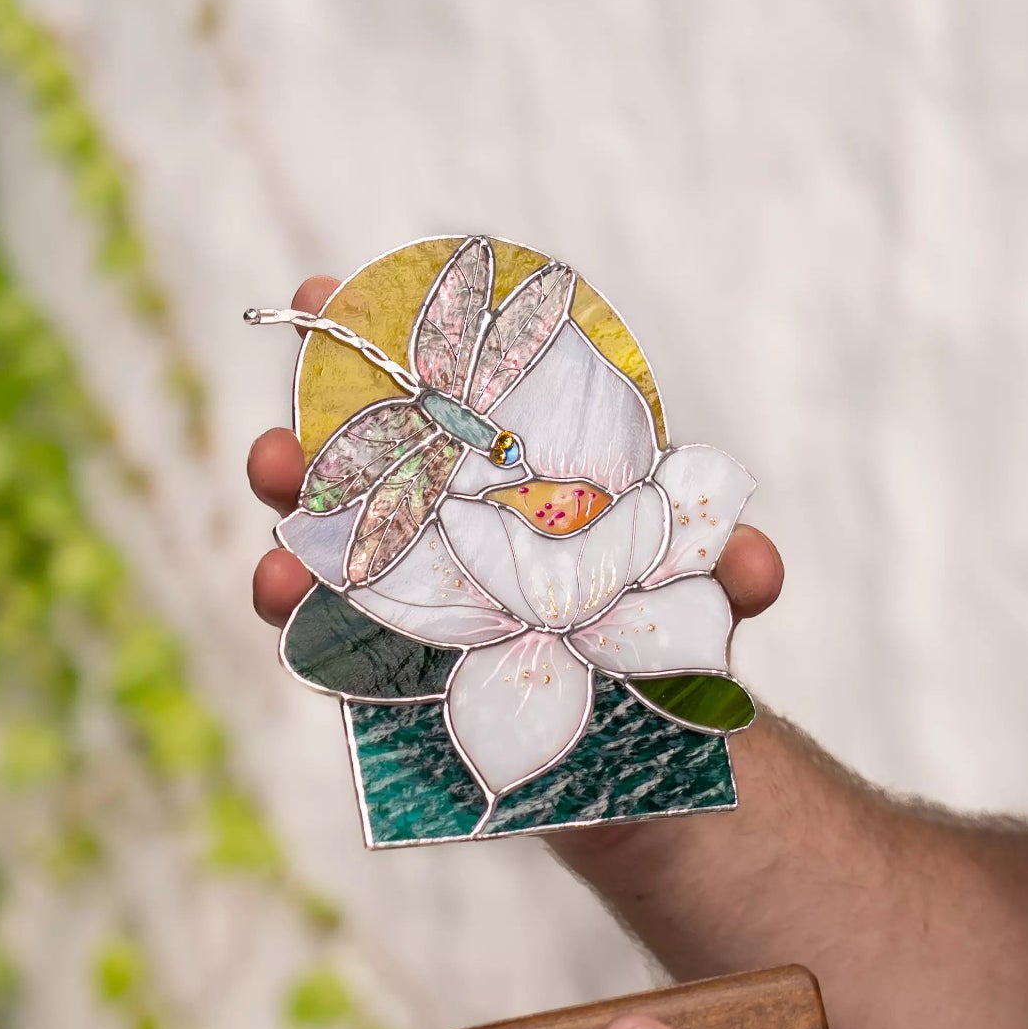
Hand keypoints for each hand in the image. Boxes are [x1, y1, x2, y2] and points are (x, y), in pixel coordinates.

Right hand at [244, 275, 785, 624]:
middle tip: (279, 419)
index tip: (328, 288)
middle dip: (309, 420)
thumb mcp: (705, 589)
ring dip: (289, 513)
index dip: (384, 329)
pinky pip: (327, 631)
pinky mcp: (388, 664)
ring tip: (271, 507)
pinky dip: (299, 614)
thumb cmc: (664, 627)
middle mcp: (451, 508)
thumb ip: (732, 568)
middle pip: (365, 447)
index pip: (443, 378)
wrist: (641, 740)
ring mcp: (411, 584)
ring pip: (330, 533)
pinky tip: (282, 605)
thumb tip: (756, 566)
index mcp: (514, 459)